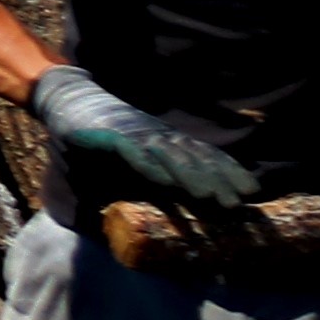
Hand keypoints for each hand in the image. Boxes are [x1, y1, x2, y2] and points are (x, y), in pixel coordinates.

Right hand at [29, 62, 256, 211]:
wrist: (66, 100)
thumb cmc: (98, 137)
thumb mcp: (126, 164)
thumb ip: (143, 184)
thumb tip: (157, 219)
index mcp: (164, 141)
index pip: (203, 155)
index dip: (228, 171)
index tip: (252, 192)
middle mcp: (156, 135)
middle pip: (194, 157)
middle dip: (220, 179)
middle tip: (243, 202)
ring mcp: (134, 134)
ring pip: (170, 156)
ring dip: (193, 176)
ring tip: (213, 197)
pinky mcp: (109, 136)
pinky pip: (135, 153)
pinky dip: (151, 167)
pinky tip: (167, 183)